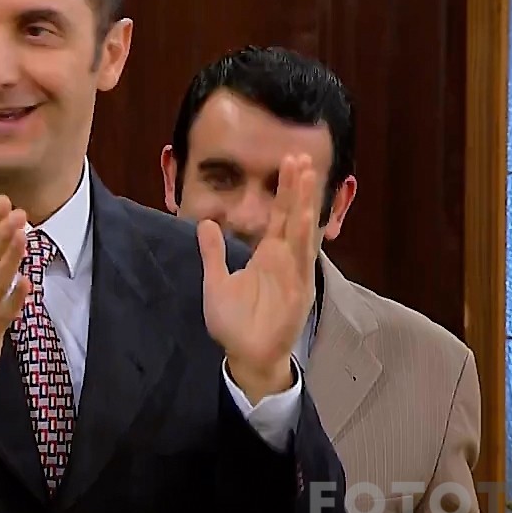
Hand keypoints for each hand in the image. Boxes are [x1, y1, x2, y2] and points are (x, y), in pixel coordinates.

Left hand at [199, 155, 318, 402]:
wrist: (245, 356)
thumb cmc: (234, 323)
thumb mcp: (216, 282)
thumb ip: (213, 254)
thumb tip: (205, 223)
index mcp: (268, 255)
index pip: (278, 216)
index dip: (284, 190)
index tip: (289, 162)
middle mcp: (285, 260)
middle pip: (293, 216)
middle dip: (297, 188)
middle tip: (301, 156)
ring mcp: (294, 274)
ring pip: (301, 233)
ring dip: (304, 205)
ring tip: (307, 177)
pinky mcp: (298, 292)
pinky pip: (302, 262)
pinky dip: (304, 241)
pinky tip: (305, 220)